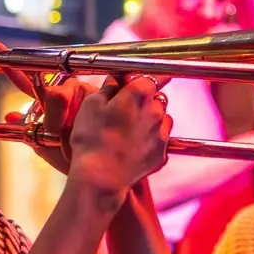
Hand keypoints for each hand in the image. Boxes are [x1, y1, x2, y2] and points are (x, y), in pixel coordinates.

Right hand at [66, 73, 173, 201]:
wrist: (100, 177)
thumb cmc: (92, 139)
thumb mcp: (91, 105)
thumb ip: (108, 87)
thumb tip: (116, 80)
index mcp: (139, 94)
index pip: (152, 75)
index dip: (144, 77)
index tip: (140, 79)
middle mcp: (155, 111)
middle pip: (157, 97)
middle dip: (146, 99)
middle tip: (126, 108)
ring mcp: (161, 133)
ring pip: (162, 118)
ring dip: (151, 119)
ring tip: (129, 130)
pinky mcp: (161, 153)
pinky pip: (161, 139)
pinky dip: (151, 139)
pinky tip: (134, 146)